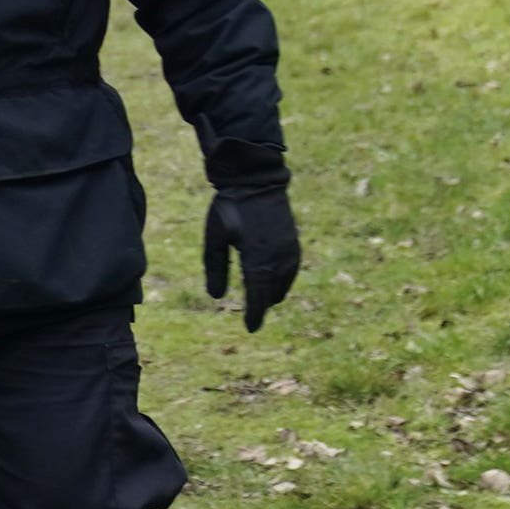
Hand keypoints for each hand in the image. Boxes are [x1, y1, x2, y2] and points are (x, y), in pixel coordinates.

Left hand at [203, 186, 301, 331]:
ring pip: (284, 284)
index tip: (251, 328)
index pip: (258, 294)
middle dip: (262, 306)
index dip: (254, 313)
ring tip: (261, 303)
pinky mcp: (294, 243)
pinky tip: (274, 283)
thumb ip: (215, 267)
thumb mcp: (215, 236)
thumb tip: (216, 297)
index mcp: (257, 257)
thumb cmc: (231, 207)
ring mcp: (289, 250)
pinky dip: (282, 282)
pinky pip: (291, 271)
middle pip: (272, 292)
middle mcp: (278, 257)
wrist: (257, 180)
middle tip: (252, 318)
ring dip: (273, 294)